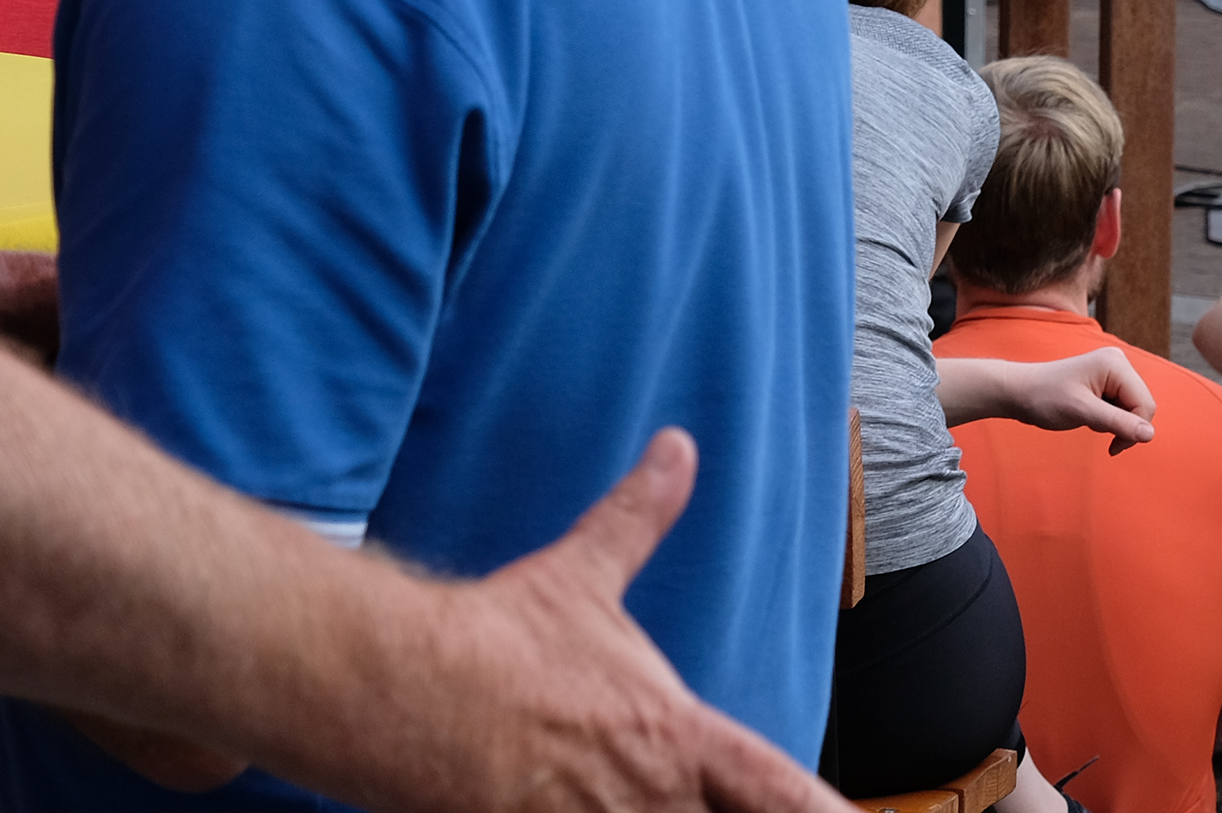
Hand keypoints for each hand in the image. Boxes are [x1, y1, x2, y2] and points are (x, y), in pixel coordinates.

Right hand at [88, 433, 848, 812]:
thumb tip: (676, 445)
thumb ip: (638, 519)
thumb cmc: (496, 640)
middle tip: (765, 812)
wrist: (399, 689)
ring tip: (655, 811)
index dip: (822, 812)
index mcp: (674, 737)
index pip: (776, 791)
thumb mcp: (582, 577)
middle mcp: (646, 799)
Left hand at [935, 349, 1158, 449]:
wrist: (1019, 392)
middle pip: (1142, 405)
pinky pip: (1121, 405)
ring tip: (1091, 423)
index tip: (1113, 447)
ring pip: (1133, 407)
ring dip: (1116, 424)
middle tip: (1103, 439)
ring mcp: (1112, 371)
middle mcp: (1119, 363)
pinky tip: (1092, 419)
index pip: (1145, 404)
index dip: (1134, 430)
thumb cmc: (1046, 398)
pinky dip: (1110, 419)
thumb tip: (1150, 435)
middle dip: (1126, 427)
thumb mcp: (1082, 412)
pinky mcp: (1106, 381)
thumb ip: (1118, 422)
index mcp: (1116, 364)